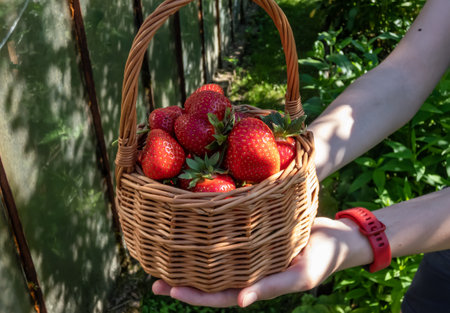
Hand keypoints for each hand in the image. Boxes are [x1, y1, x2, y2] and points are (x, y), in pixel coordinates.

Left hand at [152, 217, 369, 306]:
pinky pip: (230, 238)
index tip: (167, 289)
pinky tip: (196, 230)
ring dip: (192, 259)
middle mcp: (249, 270)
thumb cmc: (323, 258)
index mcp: (256, 284)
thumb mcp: (299, 276)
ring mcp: (251, 253)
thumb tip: (239, 302)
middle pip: (210, 279)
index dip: (193, 295)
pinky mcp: (256, 235)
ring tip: (166, 255)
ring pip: (217, 259)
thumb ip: (270, 288)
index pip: (218, 294)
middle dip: (183, 281)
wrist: (339, 236)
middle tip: (154, 277)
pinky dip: (212, 238)